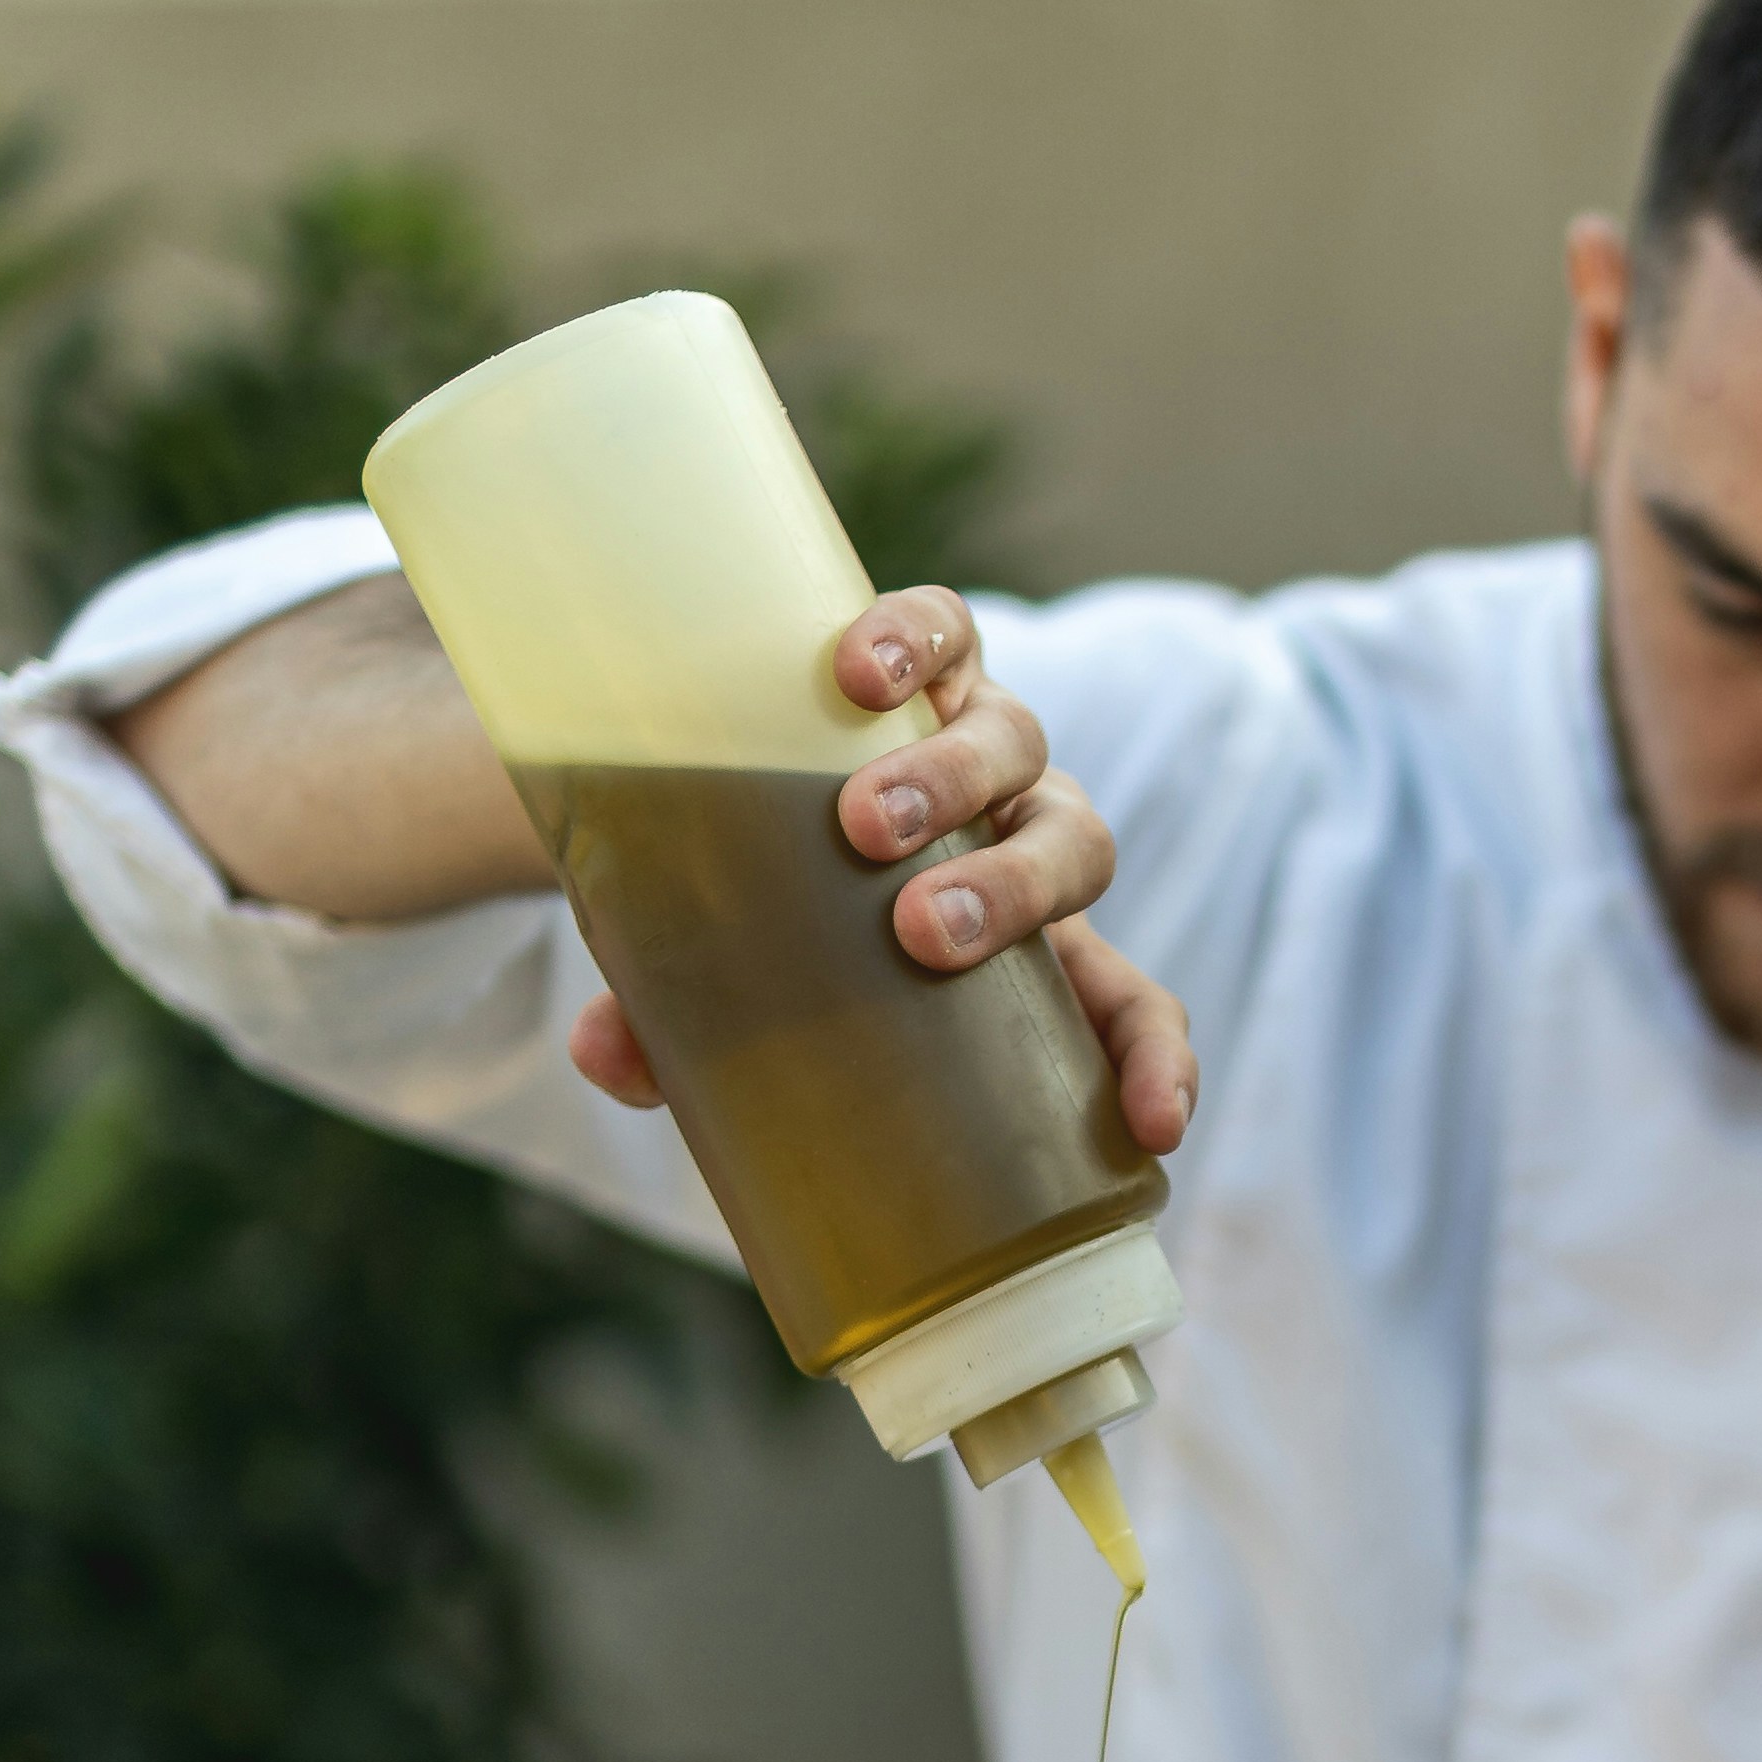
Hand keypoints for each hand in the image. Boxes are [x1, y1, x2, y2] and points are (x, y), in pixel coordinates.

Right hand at [563, 583, 1196, 1155]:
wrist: (724, 778)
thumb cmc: (758, 928)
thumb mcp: (726, 993)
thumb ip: (677, 1037)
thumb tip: (605, 1059)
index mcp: (1022, 951)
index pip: (1129, 1005)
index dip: (1156, 1063)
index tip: (1154, 1129)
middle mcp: (1019, 835)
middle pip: (1075, 849)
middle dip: (1014, 893)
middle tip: (918, 930)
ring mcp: (980, 739)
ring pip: (1016, 743)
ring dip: (953, 779)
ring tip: (861, 820)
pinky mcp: (927, 656)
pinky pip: (951, 632)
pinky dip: (914, 641)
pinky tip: (855, 671)